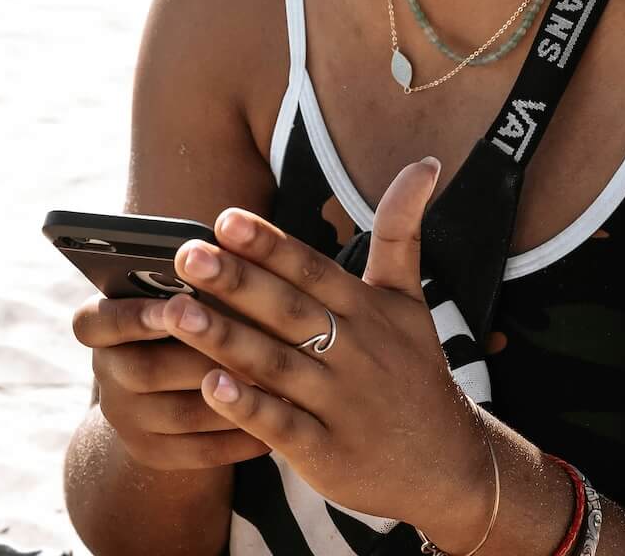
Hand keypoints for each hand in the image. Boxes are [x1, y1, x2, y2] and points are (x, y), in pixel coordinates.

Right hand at [71, 294, 269, 471]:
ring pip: (180, 414)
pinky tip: (278, 414)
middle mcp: (107, 375)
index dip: (132, 316)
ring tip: (274, 375)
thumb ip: (191, 275)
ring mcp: (127, 421)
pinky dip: (241, 434)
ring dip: (230, 394)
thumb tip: (223, 250)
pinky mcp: (155, 454)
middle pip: (144, 370)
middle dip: (200, 354)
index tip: (173, 305)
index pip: (93, 322)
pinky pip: (200, 451)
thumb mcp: (174, 289)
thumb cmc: (185, 312)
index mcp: (101, 325)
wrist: (167, 384)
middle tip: (249, 338)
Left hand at [144, 159, 492, 534]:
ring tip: (175, 314)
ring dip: (224, 339)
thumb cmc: (416, 370)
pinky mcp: (328, 453)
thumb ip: (400, 231)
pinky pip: (282, 427)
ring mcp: (340, 404)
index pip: (311, 269)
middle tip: (186, 254)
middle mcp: (354, 351)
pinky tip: (210, 387)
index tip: (225, 219)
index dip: (269, 244)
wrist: (448, 463)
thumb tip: (424, 161)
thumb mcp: (410, 298)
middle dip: (235, 281)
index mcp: (367, 310)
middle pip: (287, 310)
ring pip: (275, 365)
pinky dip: (248, 408)